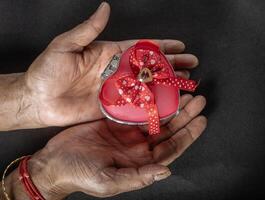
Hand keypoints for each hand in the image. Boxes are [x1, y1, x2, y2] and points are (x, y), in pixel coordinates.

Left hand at [22, 2, 198, 126]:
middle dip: (171, 65)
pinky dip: (151, 105)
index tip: (180, 45)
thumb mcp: (66, 45)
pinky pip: (134, 105)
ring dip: (166, 85)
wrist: (37, 99)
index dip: (162, 46)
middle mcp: (116, 71)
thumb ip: (88, 30)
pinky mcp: (111, 107)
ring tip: (185, 83)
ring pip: (146, 86)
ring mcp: (115, 90)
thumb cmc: (47, 70)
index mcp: (109, 54)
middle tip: (190, 65)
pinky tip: (165, 104)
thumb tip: (105, 8)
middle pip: (150, 67)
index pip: (141, 48)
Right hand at [26, 94, 205, 198]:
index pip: (172, 147)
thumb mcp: (108, 180)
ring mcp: (128, 132)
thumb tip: (166, 172)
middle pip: (168, 129)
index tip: (202, 119)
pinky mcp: (116, 120)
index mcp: (141, 161)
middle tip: (197, 98)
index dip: (189, 134)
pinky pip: (137, 108)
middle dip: (185, 115)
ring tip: (184, 92)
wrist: (55, 162)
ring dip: (170, 105)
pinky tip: (157, 89)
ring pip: (156, 117)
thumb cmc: (80, 174)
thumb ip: (138, 177)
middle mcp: (138, 146)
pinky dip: (149, 99)